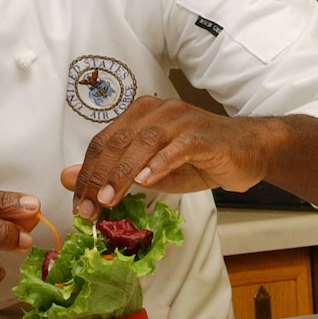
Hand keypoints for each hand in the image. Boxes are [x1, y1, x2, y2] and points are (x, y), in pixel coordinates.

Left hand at [62, 97, 272, 219]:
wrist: (248, 151)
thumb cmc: (199, 160)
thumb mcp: (149, 171)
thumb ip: (112, 172)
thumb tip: (69, 178)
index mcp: (141, 115)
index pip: (103, 141)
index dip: (86, 172)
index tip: (79, 203)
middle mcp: (159, 111)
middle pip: (118, 141)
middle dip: (98, 176)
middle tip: (89, 208)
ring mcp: (182, 120)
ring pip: (144, 142)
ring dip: (122, 173)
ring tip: (109, 199)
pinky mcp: (204, 136)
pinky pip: (178, 146)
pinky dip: (159, 163)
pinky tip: (146, 181)